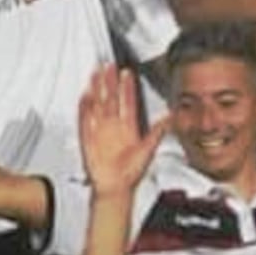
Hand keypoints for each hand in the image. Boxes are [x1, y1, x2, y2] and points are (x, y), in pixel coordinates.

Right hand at [77, 64, 169, 194]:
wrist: (115, 188)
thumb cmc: (131, 172)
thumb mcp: (148, 150)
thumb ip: (157, 132)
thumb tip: (170, 116)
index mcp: (128, 128)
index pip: (127, 102)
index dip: (127, 87)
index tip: (127, 73)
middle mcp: (114, 126)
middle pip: (111, 99)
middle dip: (110, 82)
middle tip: (109, 65)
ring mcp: (100, 130)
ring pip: (98, 105)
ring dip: (97, 90)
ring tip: (96, 74)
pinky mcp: (89, 138)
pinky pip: (85, 120)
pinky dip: (85, 108)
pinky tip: (85, 95)